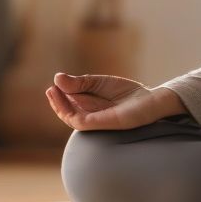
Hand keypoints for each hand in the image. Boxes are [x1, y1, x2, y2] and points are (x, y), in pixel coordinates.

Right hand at [45, 73, 162, 130]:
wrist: (150, 100)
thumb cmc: (126, 93)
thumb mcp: (100, 83)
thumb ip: (81, 83)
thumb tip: (58, 78)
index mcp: (90, 106)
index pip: (70, 104)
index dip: (59, 97)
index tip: (53, 85)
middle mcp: (92, 115)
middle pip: (68, 112)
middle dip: (58, 101)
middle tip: (50, 89)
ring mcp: (98, 121)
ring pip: (73, 118)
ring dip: (62, 107)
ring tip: (55, 92)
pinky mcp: (106, 123)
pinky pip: (85, 122)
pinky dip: (74, 113)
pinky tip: (69, 101)